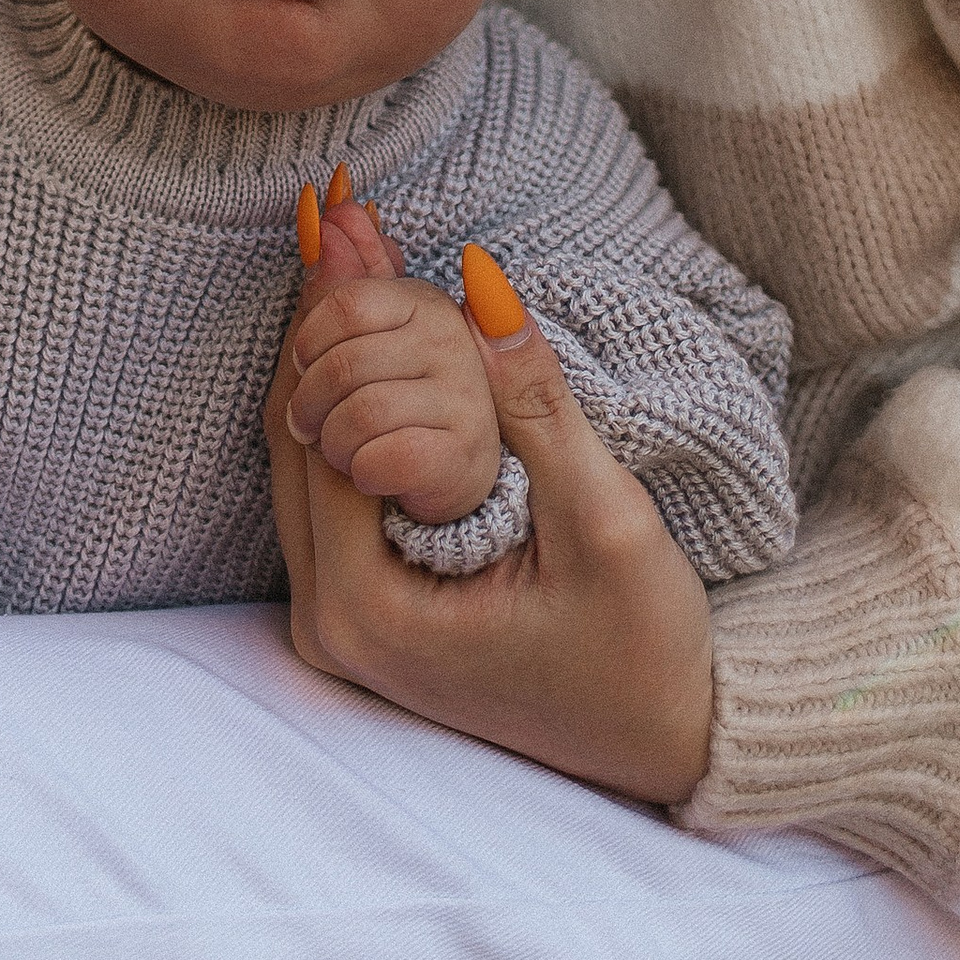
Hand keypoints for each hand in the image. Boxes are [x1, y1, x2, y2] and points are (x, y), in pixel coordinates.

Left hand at [268, 200, 713, 805]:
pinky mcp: (365, 609)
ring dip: (327, 350)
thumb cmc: (646, 654)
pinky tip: (364, 324)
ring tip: (345, 241)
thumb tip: (482, 282)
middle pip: (294, 433)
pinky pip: (336, 480)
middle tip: (336, 209)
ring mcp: (340, 621)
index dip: (330, 315)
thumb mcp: (606, 523)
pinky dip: (348, 398)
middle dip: (319, 316)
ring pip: (306, 453)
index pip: (319, 429)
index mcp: (368, 611)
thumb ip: (538, 406)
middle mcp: (330, 624)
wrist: (666, 751)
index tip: (342, 219)